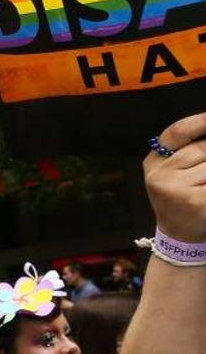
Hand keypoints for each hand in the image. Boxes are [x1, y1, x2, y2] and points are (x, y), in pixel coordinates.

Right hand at [145, 112, 205, 241]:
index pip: (178, 131)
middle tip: (202, 172)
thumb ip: (188, 149)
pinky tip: (205, 192)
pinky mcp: (194, 201)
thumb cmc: (181, 196)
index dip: (200, 120)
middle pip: (202, 148)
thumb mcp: (174, 170)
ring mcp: (175, 189)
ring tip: (202, 184)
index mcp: (154, 162)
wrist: (178, 233)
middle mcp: (159, 174)